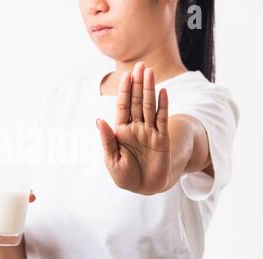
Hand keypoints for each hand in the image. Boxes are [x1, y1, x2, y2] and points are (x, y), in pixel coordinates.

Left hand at [96, 62, 170, 194]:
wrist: (144, 187)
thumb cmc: (125, 175)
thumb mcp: (111, 160)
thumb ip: (106, 140)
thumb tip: (99, 120)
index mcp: (121, 131)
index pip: (123, 106)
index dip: (125, 91)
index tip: (127, 75)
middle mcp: (136, 127)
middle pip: (137, 102)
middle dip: (138, 84)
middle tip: (141, 65)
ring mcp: (149, 132)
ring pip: (149, 106)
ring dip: (149, 90)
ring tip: (150, 72)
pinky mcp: (162, 139)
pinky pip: (162, 119)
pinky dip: (163, 106)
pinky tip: (163, 92)